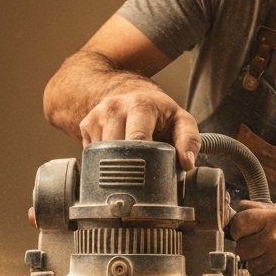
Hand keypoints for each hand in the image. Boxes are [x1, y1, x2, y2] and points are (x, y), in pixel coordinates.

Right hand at [79, 80, 199, 169]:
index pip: (136, 139)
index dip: (141, 161)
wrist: (134, 94)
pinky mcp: (86, 124)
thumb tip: (187, 163)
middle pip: (115, 149)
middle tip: (138, 181)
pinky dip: (101, 161)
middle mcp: (114, 107)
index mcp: (140, 105)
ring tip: (127, 168)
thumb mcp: (181, 122)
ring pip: (99, 154)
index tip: (147, 176)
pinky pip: (90, 153)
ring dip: (113, 165)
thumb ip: (190, 140)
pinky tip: (114, 158)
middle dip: (126, 168)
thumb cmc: (161, 114)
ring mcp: (97, 115)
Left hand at [229, 201, 275, 275]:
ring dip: (257, 264)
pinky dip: (268, 275)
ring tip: (272, 258)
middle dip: (247, 250)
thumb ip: (259, 210)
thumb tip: (235, 211)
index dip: (237, 230)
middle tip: (259, 248)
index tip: (241, 234)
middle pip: (241, 248)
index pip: (238, 223)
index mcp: (274, 217)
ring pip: (250, 266)